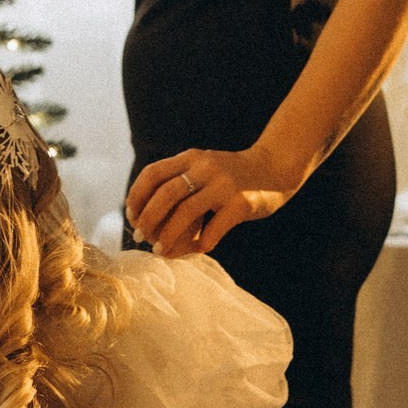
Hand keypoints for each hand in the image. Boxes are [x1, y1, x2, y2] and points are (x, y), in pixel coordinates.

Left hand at [126, 143, 296, 258]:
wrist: (276, 168)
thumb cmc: (232, 176)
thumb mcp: (203, 168)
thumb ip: (179, 183)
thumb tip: (145, 217)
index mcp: (191, 157)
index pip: (153, 174)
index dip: (136, 196)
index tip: (131, 216)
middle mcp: (206, 167)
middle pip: (166, 194)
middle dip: (148, 219)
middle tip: (141, 237)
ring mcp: (225, 185)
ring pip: (186, 212)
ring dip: (168, 235)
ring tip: (160, 250)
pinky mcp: (242, 204)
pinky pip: (214, 229)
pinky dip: (201, 243)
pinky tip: (198, 249)